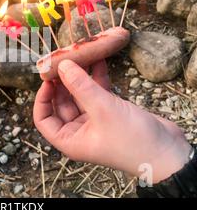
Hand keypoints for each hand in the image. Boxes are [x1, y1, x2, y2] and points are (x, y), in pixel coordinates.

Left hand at [33, 59, 191, 183]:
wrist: (168, 152)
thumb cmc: (132, 139)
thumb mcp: (102, 109)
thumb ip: (80, 86)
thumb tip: (62, 65)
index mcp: (69, 139)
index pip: (43, 119)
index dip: (41, 99)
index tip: (47, 79)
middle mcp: (78, 131)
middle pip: (60, 103)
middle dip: (61, 83)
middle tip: (62, 62)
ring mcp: (94, 121)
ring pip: (79, 95)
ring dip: (79, 77)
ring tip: (79, 57)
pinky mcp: (109, 112)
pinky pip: (97, 92)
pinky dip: (97, 78)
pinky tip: (98, 61)